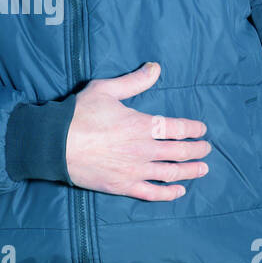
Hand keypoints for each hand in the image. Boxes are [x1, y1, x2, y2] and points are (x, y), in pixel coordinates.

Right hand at [64, 61, 210, 200]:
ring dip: (190, 171)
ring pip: (171, 173)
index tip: (202, 130)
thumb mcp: (106, 89)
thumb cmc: (78, 114)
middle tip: (207, 150)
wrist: (54, 144)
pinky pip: (152, 193)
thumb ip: (134, 81)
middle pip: (180, 152)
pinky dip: (169, 194)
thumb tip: (156, 68)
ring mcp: (134, 170)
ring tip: (202, 169)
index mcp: (142, 125)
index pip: (178, 128)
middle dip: (197, 150)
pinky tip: (179, 191)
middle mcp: (143, 149)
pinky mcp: (122, 186)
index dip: (194, 129)